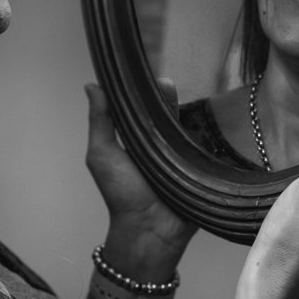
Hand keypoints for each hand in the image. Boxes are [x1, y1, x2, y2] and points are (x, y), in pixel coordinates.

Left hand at [84, 83, 195, 277]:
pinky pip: (207, 145)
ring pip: (187, 125)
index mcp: (136, 139)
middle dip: (166, 96)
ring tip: (181, 91)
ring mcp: (182, 154)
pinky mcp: (201, 166)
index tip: (143, 68)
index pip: (142, 107)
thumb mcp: (102, 154)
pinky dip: (206, 133)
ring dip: (185, 111)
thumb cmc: (121, 194)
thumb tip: (91, 86)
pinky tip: (207, 114)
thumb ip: (99, 122)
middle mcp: (159, 143)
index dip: (143, 89)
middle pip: (166, 112)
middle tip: (166, 81)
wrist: (150, 230)